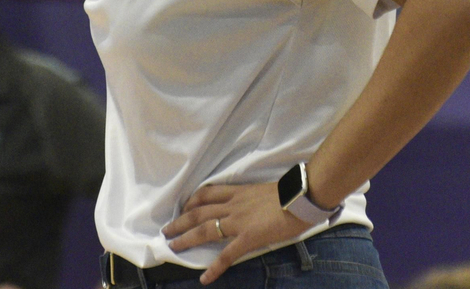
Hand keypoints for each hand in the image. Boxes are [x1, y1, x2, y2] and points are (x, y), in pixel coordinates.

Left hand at [163, 182, 310, 284]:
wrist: (302, 197)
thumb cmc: (292, 193)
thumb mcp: (266, 191)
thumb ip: (254, 198)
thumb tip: (253, 205)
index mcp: (239, 192)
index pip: (209, 193)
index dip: (192, 200)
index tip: (183, 207)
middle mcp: (234, 205)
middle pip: (199, 211)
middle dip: (181, 221)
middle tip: (167, 230)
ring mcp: (239, 221)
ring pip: (205, 229)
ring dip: (186, 237)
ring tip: (173, 246)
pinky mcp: (248, 238)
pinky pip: (227, 255)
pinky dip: (214, 268)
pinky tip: (205, 279)